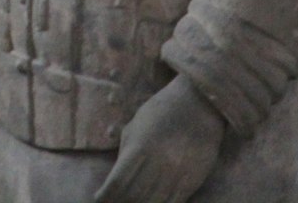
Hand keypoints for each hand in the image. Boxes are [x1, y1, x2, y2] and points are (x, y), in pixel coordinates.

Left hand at [94, 76, 225, 202]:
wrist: (199, 104)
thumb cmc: (161, 111)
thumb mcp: (136, 126)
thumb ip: (125, 152)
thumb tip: (116, 177)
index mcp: (140, 147)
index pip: (117, 183)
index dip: (105, 196)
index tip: (98, 199)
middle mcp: (158, 163)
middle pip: (133, 197)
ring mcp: (176, 174)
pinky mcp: (192, 180)